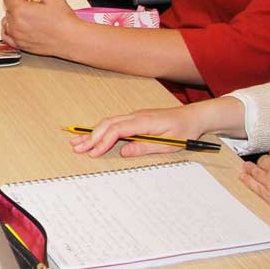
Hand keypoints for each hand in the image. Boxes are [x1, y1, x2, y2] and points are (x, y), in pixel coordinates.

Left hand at [0, 0, 80, 55]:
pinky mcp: (21, 45)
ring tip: (28, 17)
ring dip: (14, 17)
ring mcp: (17, 36)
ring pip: (7, 22)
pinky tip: (18, 27)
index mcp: (20, 10)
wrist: (71, 39)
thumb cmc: (63, 21)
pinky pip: (6, 36)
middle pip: (8, 8)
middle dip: (18, 5)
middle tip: (31, 6)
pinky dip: (10, 30)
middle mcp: (15, 24)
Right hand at [71, 99, 232, 157]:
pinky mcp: (134, 119)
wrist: (192, 117)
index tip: (93, 152)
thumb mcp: (168, 144)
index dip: (103, 141)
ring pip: (108, 122)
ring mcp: (134, 116)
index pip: (118, 129)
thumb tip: (124, 152)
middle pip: (107, 124)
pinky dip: (101, 130)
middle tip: (77, 148)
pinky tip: (92, 136)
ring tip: (77, 142)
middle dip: (91, 136)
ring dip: (93, 132)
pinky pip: (113, 123)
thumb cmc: (183, 130)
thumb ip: (145, 147)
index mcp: (144, 122)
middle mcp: (136, 116)